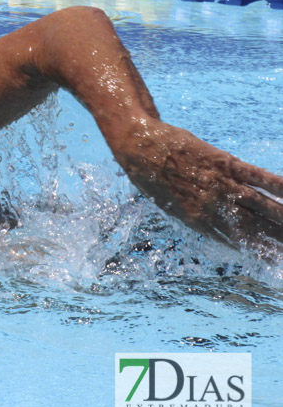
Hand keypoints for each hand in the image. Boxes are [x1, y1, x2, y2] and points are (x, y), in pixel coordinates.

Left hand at [111, 119, 282, 246]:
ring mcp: (219, 183)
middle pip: (253, 228)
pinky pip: (255, 176)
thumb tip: (219, 231)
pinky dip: (276, 185)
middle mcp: (212, 206)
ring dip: (282, 218)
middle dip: (278, 240)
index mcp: (197, 220)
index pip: (235, 241)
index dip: (258, 252)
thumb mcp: (170, 205)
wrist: (138, 146)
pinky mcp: (223, 162)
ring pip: (259, 205)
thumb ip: (197, 218)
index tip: (276, 260)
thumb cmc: (150, 176)